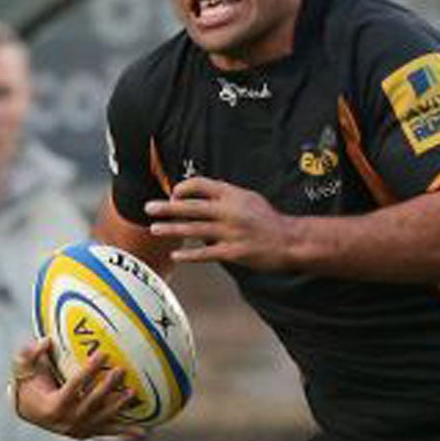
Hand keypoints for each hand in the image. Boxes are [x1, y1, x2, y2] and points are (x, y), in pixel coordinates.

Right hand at [8, 338, 138, 438]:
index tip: (103, 353)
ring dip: (119, 406)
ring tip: (133, 392)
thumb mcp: (22, 368)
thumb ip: (30, 354)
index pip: (75, 385)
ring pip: (103, 417)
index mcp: (53, 404)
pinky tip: (142, 431)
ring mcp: (78, 428)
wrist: (29, 411)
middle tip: (122, 370)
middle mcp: (67, 420)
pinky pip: (108, 431)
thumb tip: (46, 340)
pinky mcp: (86, 432)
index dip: (89, 370)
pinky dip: (125, 431)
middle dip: (108, 386)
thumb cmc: (27, 385)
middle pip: (92, 401)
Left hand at [147, 177, 299, 269]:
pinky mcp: (234, 252)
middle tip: (149, 207)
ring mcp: (231, 232)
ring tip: (154, 229)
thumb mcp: (249, 199)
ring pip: (194, 229)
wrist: (291, 241)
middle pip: (192, 206)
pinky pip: (206, 253)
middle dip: (167, 207)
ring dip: (172, 229)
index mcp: (233, 195)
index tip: (173, 194)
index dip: (183, 188)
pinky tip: (176, 255)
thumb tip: (203, 196)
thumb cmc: (269, 221)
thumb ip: (226, 197)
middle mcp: (229, 211)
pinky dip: (189, 255)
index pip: (201, 185)